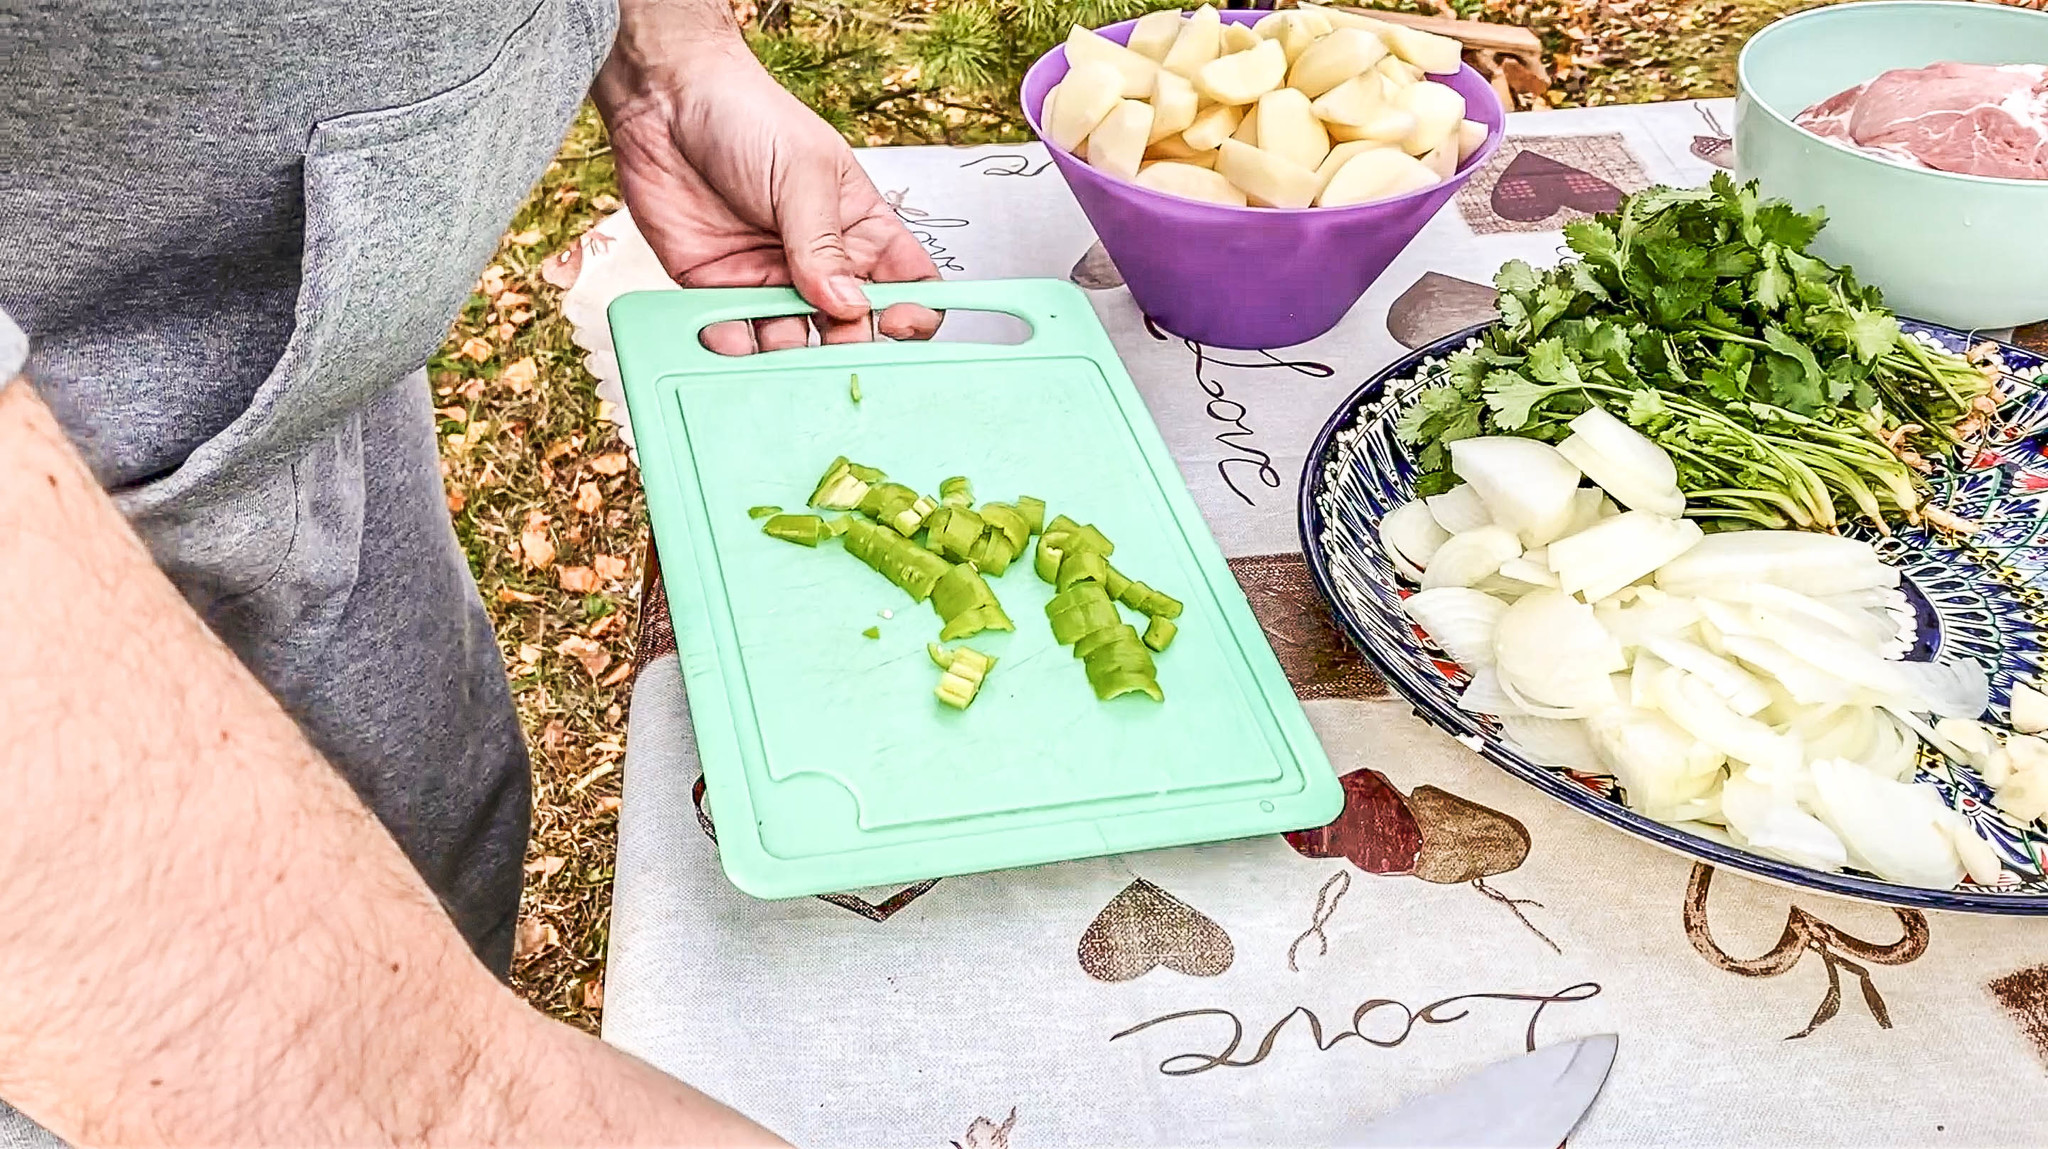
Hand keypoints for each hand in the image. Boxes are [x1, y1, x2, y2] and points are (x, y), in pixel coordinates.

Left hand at [595, 36, 941, 353]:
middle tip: (832, 347)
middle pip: (854, 329)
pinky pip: (734, 335)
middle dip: (848, 347)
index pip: (909, 285)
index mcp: (860, 229)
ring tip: (776, 347)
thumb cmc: (746, 116)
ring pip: (794, 344)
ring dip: (789, 357)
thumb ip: (824, 245)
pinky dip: (733, 348)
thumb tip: (849, 306)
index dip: (913, 313)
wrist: (664, 101)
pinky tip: (727, 337)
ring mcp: (770, 281)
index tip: (897, 324)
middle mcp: (820, 264)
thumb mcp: (802, 173)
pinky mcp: (718, 291)